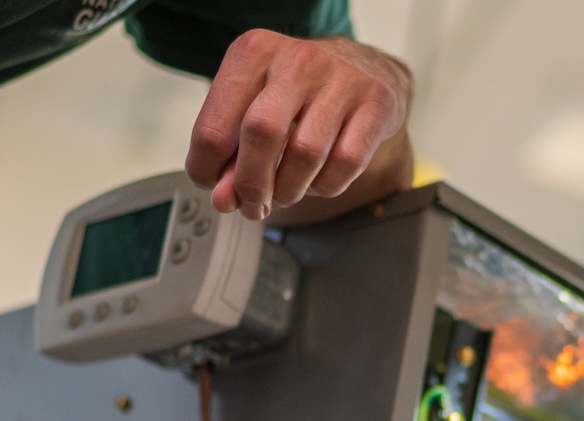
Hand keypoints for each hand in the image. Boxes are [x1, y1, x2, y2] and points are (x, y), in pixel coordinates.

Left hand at [186, 32, 413, 221]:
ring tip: (285, 191)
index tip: (215, 186)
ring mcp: (342, 78)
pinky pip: (346, 163)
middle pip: (261, 134)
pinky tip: (317, 178)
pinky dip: (325, 185)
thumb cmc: (299, 92)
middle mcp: (297, 59)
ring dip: (289, 190)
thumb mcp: (253, 107)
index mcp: (254, 53)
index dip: (207, 171)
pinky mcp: (376, 102)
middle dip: (251, 184)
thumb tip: (225, 200)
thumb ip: (232, 154)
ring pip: (306, 153)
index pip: (213, 127)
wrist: (365, 69)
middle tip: (252, 203)